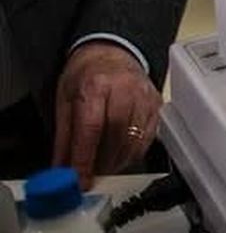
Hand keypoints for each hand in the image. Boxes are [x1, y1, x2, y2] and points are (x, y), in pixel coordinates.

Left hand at [53, 42, 159, 188]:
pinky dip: (134, 152)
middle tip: (92, 175)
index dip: (85, 158)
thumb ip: (63, 137)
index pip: (91, 128)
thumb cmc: (87, 75)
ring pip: (136, 139)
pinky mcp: (157, 104)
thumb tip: (61, 168)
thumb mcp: (65, 100)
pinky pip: (149, 137)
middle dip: (103, 161)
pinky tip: (122, 155)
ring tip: (104, 167)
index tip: (80, 180)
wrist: (112, 52)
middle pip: (117, 135)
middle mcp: (124, 89)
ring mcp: (145, 96)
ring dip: (119, 160)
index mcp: (95, 85)